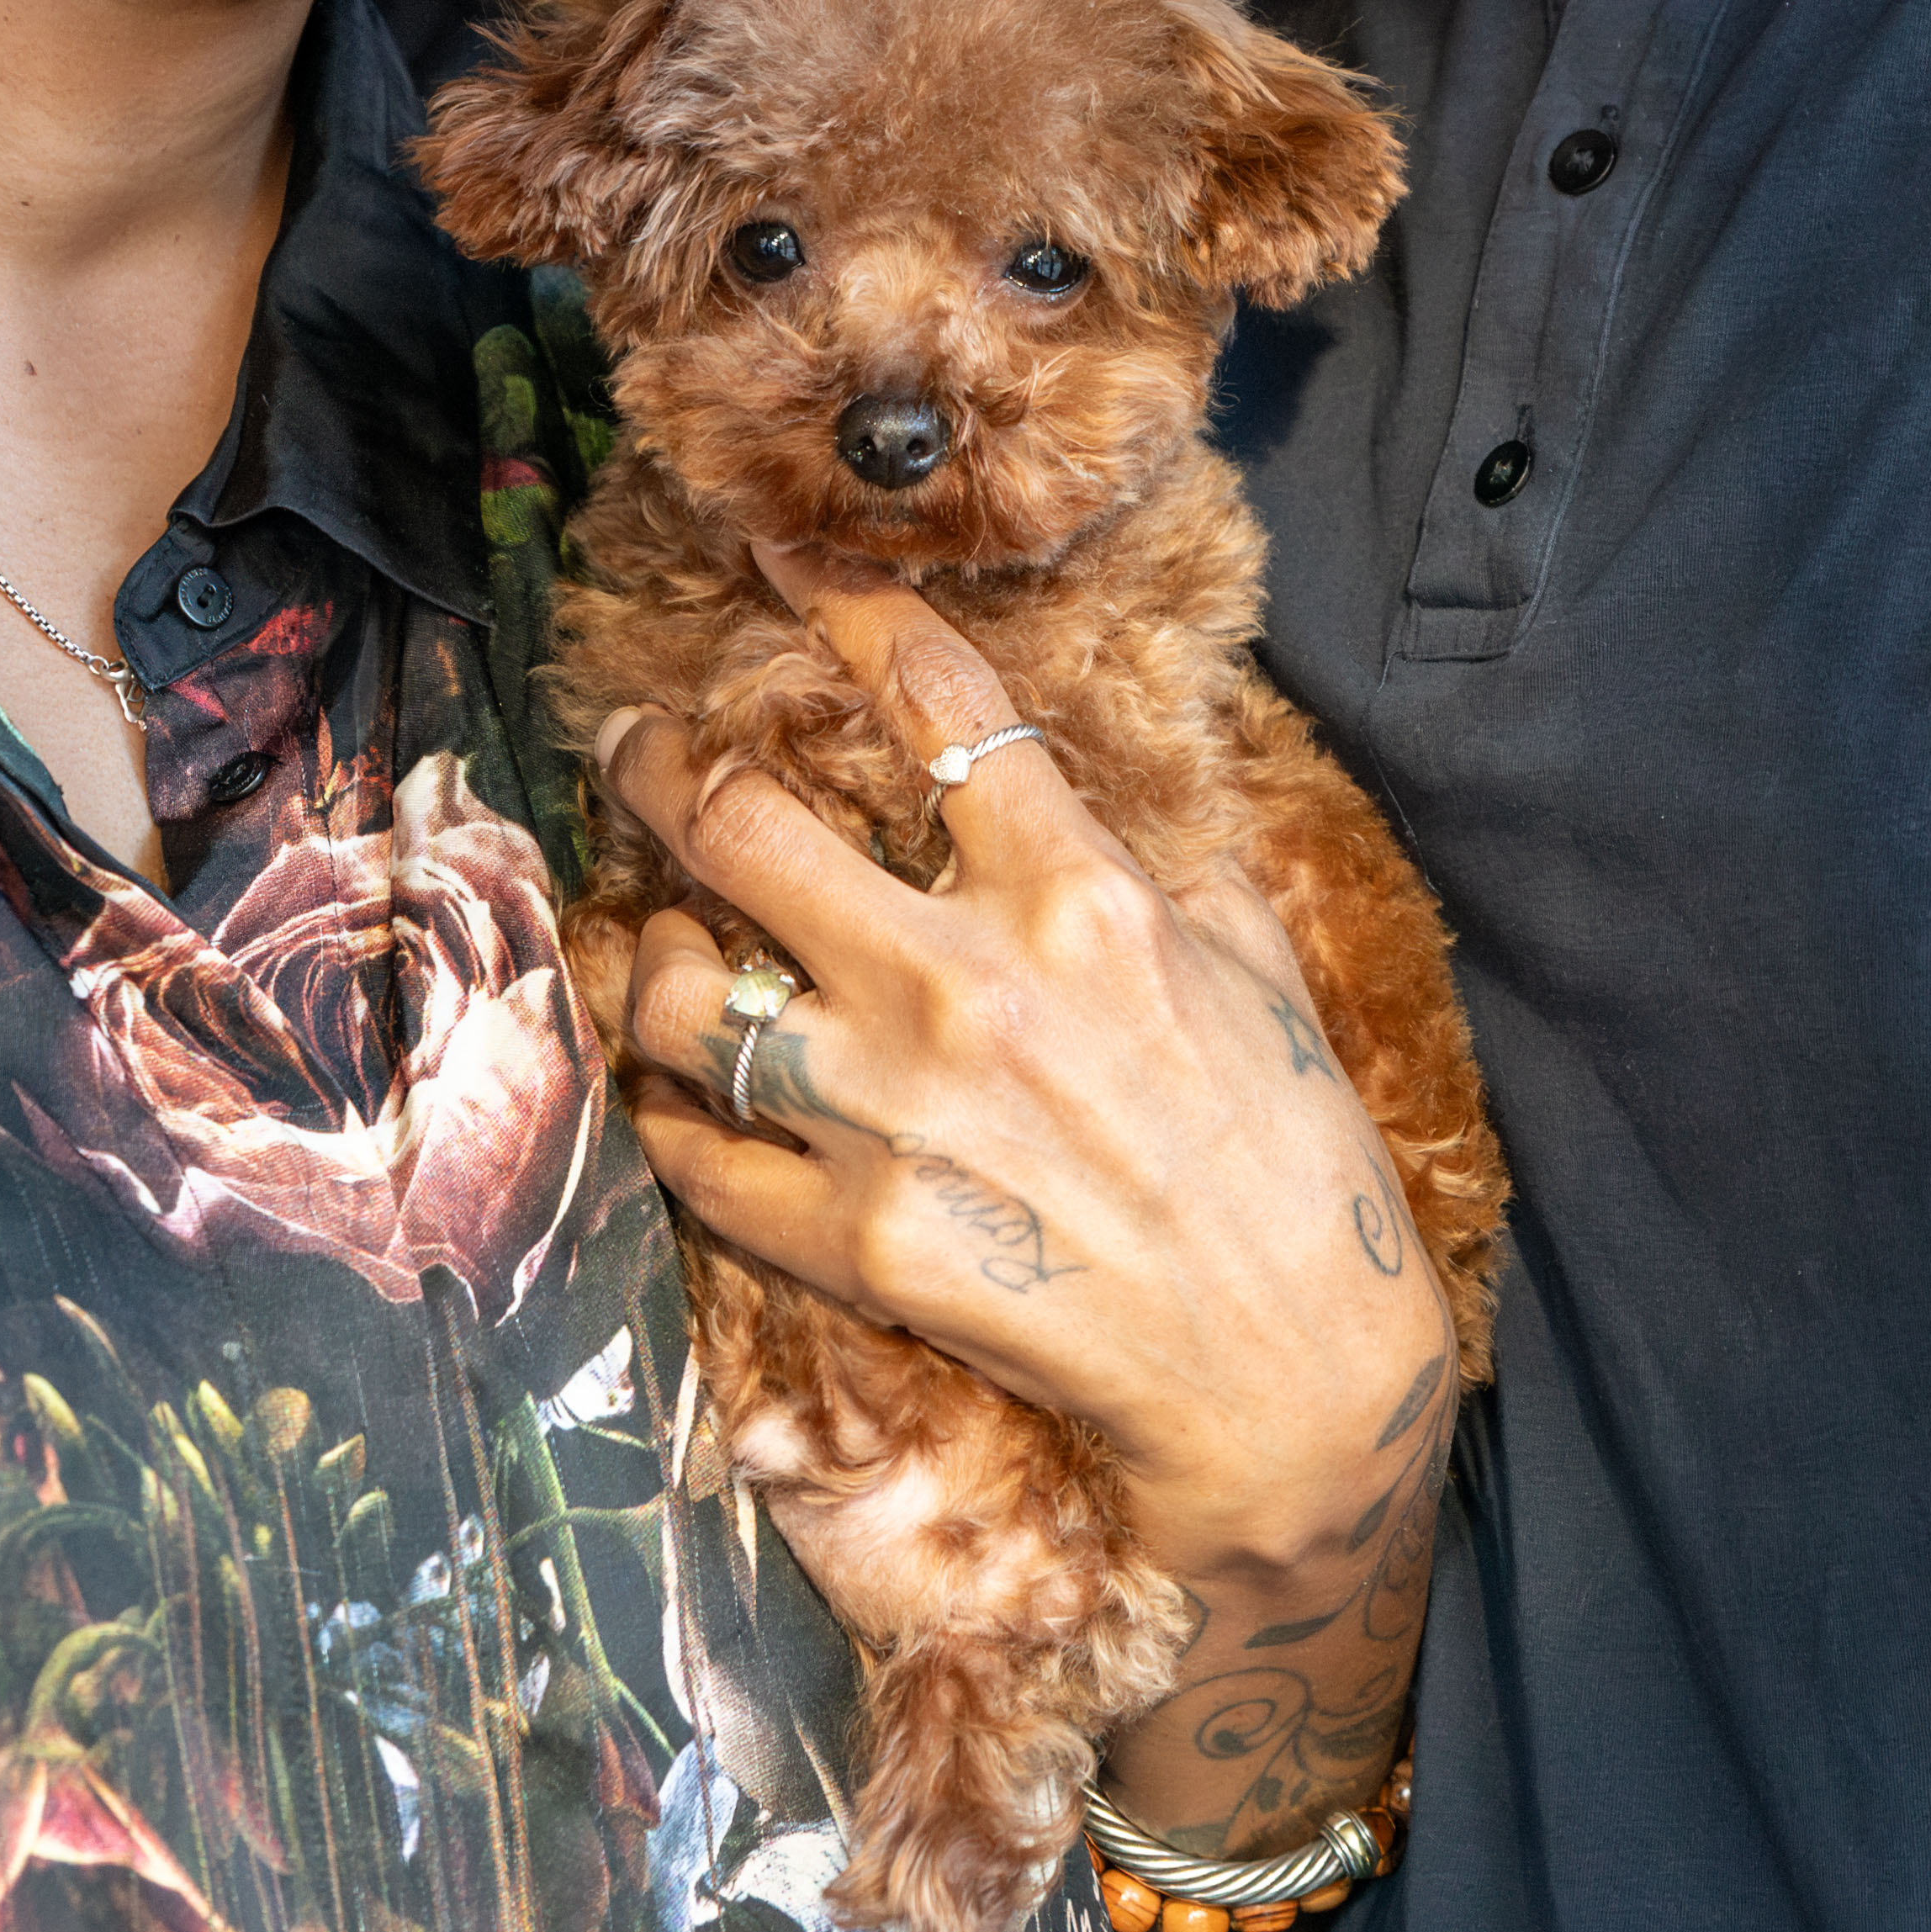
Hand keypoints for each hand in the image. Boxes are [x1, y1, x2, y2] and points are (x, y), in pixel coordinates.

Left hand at [601, 572, 1453, 1633]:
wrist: (1284, 1375)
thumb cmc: (1293, 1162)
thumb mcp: (1254, 967)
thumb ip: (1166, 855)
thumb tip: (1116, 762)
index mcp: (1077, 898)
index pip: (934, 700)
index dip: (843, 603)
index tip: (786, 556)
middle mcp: (963, 987)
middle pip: (745, 822)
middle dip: (664, 760)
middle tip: (637, 741)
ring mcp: (891, 1119)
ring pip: (686, 992)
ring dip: (653, 949)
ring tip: (657, 934)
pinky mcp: (850, 1241)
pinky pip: (697, 1156)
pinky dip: (670, 1114)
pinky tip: (675, 1092)